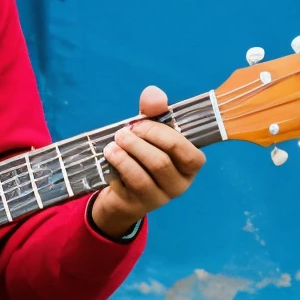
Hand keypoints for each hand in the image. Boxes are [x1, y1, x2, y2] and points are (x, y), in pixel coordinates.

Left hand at [90, 85, 205, 238]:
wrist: (123, 191)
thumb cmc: (143, 156)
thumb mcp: (150, 132)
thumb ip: (154, 112)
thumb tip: (153, 93)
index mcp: (190, 164)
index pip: (188, 152)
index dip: (161, 134)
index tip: (140, 124)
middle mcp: (179, 184)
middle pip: (160, 162)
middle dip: (138, 143)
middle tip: (121, 133)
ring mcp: (158, 198)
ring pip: (142, 177)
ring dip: (123, 157)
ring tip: (111, 147)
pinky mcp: (136, 205)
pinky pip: (124, 187)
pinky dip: (115, 170)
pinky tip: (109, 161)